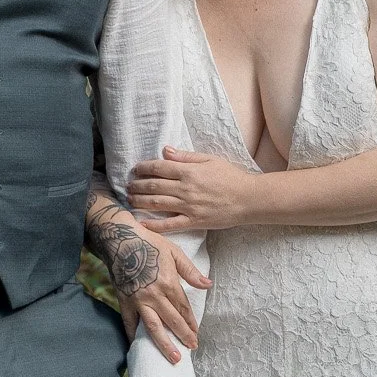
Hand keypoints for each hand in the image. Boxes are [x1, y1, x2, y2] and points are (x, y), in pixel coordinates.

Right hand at [87, 189, 209, 365]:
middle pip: (173, 321)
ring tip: (174, 358)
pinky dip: (134, 336)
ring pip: (154, 328)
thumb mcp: (174, 252)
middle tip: (192, 348)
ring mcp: (138, 300)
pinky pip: (130, 323)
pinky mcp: (124, 301)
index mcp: (169, 283)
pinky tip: (139, 347)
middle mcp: (154, 295)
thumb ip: (190, 272)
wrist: (119, 238)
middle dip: (184, 336)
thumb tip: (207, 285)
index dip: (191, 322)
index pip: (183, 308)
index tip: (197, 333)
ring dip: (165, 344)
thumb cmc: (149, 242)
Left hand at [129, 147, 259, 233]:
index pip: (159, 168)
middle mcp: (185, 189)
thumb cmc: (231, 177)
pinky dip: (154, 225)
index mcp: (189, 172)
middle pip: (154, 186)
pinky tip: (141, 223)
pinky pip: (169, 225)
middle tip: (127, 185)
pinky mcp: (193, 222)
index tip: (135, 169)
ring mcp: (188, 207)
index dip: (143, 168)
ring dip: (140, 201)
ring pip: (157, 204)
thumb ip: (186, 157)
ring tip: (130, 199)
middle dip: (137, 185)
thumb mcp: (210, 159)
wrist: (249, 199)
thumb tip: (165, 151)